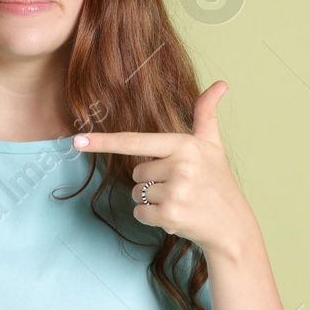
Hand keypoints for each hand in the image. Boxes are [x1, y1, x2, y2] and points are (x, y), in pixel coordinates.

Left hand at [71, 81, 256, 257]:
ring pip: (137, 194)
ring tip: (181, 201)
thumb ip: (207, 114)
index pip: (135, 142)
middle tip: (180, 186)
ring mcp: (175, 192)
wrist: (232, 226)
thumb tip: (221, 83)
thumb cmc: (218, 182)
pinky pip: (140, 214)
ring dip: (152, 201)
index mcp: (184, 145)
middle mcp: (179, 166)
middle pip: (136, 172)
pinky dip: (152, 218)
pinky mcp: (170, 216)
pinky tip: (176, 216)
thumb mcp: (213, 145)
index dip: (104, 141)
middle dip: (151, 181)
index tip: (77, 141)